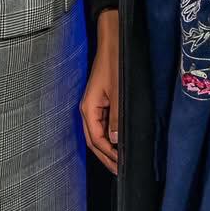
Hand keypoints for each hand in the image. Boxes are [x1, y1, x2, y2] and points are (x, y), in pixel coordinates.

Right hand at [80, 9, 119, 173]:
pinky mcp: (102, 100)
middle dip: (106, 157)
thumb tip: (115, 141)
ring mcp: (95, 105)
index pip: (96, 140)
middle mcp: (89, 109)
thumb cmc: (114, 62)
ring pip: (98, 133)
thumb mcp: (118, 90)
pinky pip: (103, 124)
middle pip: (95, 140)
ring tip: (120, 160)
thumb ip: (117, 116)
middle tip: (120, 170)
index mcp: (89, 108)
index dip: (108, 155)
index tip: (120, 166)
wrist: (113, 40)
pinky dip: (110, 136)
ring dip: (108, 148)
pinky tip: (119, 141)